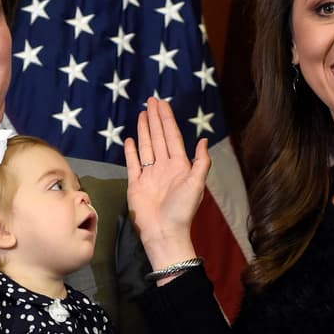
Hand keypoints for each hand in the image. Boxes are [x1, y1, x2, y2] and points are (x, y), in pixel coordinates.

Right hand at [125, 97, 210, 268]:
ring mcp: (149, 175)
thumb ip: (201, 162)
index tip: (161, 104)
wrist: (163, 232)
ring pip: (146, 147)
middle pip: (158, 137)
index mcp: (179, 166)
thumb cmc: (182, 210)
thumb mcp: (197, 185)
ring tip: (142, 114)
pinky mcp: (136, 184)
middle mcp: (164, 167)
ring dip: (144, 130)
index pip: (172, 137)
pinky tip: (131, 139)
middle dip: (155, 119)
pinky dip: (131, 151)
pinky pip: (133, 163)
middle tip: (150, 101)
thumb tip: (203, 140)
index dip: (167, 119)